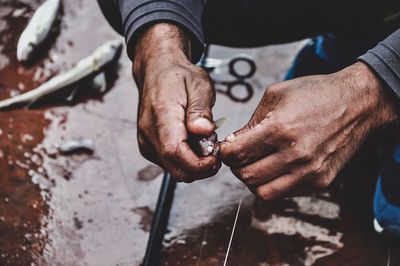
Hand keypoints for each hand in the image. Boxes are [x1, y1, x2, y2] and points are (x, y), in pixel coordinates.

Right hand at [132, 23, 220, 181]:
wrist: (157, 72)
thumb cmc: (179, 77)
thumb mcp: (199, 85)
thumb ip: (201, 110)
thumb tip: (204, 131)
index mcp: (162, 115)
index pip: (175, 152)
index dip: (198, 164)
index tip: (216, 158)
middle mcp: (149, 133)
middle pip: (176, 169)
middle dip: (200, 168)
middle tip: (215, 152)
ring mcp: (146, 142)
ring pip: (174, 170)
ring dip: (194, 164)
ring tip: (204, 142)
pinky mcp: (148, 148)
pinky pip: (169, 164)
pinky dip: (184, 161)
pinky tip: (192, 143)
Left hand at [220, 62, 397, 199]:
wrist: (357, 103)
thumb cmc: (315, 94)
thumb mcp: (276, 95)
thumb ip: (251, 121)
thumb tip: (233, 142)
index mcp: (279, 129)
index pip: (236, 154)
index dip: (224, 152)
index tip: (227, 147)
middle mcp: (294, 155)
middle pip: (247, 177)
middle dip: (237, 167)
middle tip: (241, 156)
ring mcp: (309, 172)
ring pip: (263, 193)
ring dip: (254, 180)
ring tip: (257, 164)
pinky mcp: (320, 181)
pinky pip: (285, 193)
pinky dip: (274, 184)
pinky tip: (277, 167)